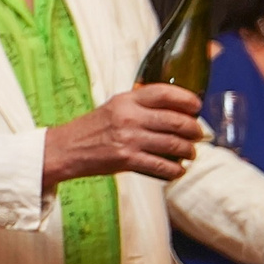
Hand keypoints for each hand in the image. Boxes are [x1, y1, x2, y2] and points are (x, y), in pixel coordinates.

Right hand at [43, 84, 199, 184]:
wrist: (65, 149)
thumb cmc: (91, 129)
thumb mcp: (114, 107)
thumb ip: (139, 104)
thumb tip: (172, 108)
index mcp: (126, 100)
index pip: (164, 93)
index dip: (187, 99)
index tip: (196, 107)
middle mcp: (129, 117)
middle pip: (176, 121)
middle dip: (194, 130)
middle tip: (198, 134)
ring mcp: (129, 139)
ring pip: (174, 144)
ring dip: (189, 151)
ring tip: (190, 153)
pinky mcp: (127, 159)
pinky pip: (162, 166)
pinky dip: (175, 170)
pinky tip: (178, 170)